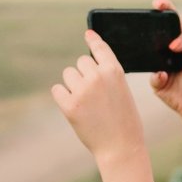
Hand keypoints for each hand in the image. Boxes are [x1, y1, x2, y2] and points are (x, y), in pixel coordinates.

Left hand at [51, 30, 145, 164]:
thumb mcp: (122, 91)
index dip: (93, 40)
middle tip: (94, 93)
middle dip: (84, 73)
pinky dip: (63, 96)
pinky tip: (74, 107)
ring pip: (68, 74)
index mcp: (114, 71)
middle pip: (80, 61)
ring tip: (86, 102)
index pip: (100, 47)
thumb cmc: (124, 120)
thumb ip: (107, 75)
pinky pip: (57, 89)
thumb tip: (85, 63)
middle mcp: (97, 76)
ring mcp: (82, 90)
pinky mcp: (69, 105)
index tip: (88, 34)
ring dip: (73, 84)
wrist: (120, 147)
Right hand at [148, 0, 181, 132]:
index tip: (157, 3)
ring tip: (163, 58)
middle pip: (156, 34)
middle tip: (147, 25)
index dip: (164, 8)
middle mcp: (172, 51)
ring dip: (152, 54)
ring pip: (149, 54)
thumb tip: (172, 42)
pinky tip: (166, 77)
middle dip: (150, 29)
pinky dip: (157, 76)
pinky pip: (151, 75)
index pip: (172, 20)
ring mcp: (163, 66)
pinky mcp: (159, 82)